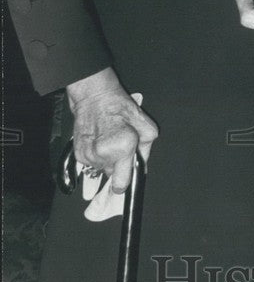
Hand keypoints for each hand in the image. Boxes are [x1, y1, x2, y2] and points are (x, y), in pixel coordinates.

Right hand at [66, 68, 158, 192]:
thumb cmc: (118, 107)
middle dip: (119, 164)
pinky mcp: (79, 154)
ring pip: (102, 168)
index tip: (124, 182)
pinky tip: (99, 140)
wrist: (95, 97)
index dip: (125, 184)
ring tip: (109, 140)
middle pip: (113, 174)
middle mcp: (104, 153)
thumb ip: (146, 150)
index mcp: (123, 146)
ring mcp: (90, 155)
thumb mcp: (145, 125)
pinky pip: (92, 163)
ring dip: (107, 159)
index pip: (121, 182)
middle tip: (120, 146)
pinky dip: (97, 156)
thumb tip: (141, 165)